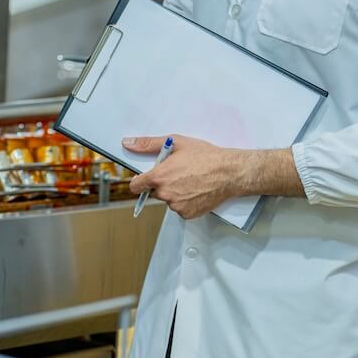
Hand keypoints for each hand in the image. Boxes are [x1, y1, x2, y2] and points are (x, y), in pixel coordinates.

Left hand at [123, 135, 240, 218]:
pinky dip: (185, 202)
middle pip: (154, 192)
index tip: (146, 178)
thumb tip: (128, 144)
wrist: (229, 172)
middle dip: (161, 184)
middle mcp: (165, 194)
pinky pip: (180, 209)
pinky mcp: (188, 214)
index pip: (136, 186)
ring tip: (190, 181)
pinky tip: (195, 190)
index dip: (140, 181)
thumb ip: (148, 144)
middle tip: (178, 174)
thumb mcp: (175, 143)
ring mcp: (177, 206)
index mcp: (158, 177)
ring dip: (174, 193)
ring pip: (168, 200)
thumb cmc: (204, 156)